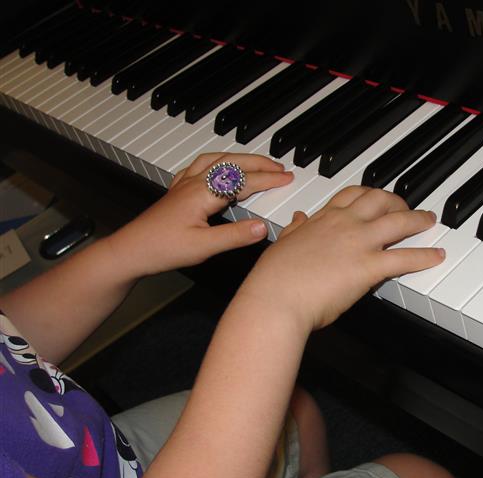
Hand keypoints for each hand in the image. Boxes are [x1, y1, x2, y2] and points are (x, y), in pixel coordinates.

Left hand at [107, 153, 292, 276]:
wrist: (130, 250)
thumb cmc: (162, 249)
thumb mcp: (204, 247)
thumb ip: (235, 236)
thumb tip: (263, 227)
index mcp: (202, 193)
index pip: (243, 181)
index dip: (268, 179)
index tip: (287, 178)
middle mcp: (194, 183)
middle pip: (231, 163)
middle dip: (259, 163)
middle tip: (279, 167)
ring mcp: (184, 185)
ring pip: (215, 159)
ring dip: (239, 158)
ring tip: (256, 162)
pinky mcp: (177, 191)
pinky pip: (200, 166)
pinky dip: (217, 162)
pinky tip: (218, 167)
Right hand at [239, 186, 444, 331]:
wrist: (275, 300)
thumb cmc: (273, 280)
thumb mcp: (281, 245)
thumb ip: (293, 231)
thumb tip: (298, 220)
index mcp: (322, 219)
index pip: (351, 195)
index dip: (368, 195)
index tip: (376, 198)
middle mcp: (343, 224)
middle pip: (379, 200)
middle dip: (397, 201)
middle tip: (407, 208)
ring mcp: (358, 243)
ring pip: (398, 222)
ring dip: (418, 219)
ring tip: (429, 220)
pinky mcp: (369, 267)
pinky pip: (405, 257)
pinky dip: (425, 255)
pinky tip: (437, 255)